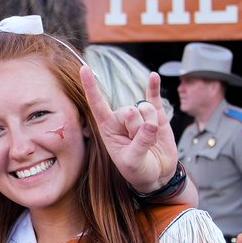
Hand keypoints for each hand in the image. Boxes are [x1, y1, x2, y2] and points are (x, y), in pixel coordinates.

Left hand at [82, 67, 177, 193]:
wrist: (157, 174)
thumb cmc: (139, 171)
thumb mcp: (134, 162)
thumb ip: (140, 143)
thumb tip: (150, 123)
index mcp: (108, 129)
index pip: (97, 105)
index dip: (91, 87)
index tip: (84, 69)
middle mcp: (121, 119)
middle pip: (129, 111)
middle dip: (137, 128)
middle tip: (139, 145)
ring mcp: (139, 115)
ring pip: (144, 108)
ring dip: (150, 125)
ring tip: (149, 141)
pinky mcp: (156, 114)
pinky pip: (154, 96)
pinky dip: (154, 87)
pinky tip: (154, 76)